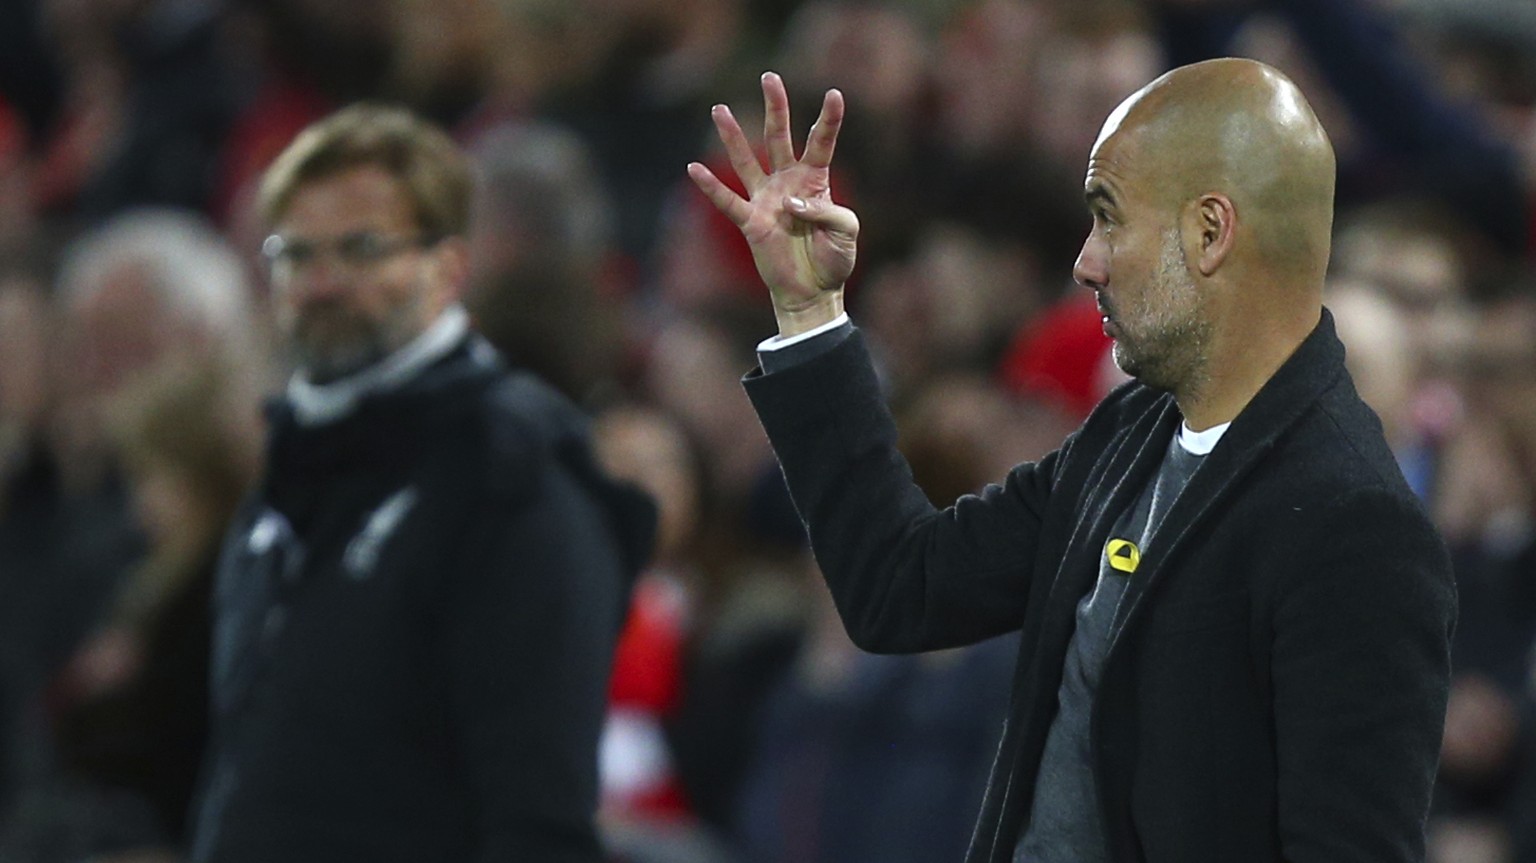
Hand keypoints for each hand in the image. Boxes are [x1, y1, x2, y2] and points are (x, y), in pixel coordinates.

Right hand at [688, 72, 858, 335]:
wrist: (813, 292)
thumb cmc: (834, 260)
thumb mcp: (846, 233)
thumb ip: (826, 212)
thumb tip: (791, 202)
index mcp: (815, 180)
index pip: (821, 142)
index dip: (828, 119)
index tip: (835, 94)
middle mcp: (787, 182)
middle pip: (780, 137)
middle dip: (776, 107)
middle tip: (769, 77)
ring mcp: (766, 200)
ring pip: (747, 161)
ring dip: (733, 136)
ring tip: (719, 108)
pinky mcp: (751, 222)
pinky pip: (728, 202)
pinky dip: (711, 187)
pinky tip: (693, 168)